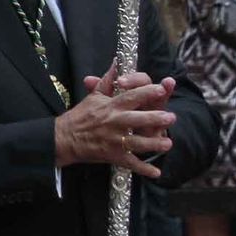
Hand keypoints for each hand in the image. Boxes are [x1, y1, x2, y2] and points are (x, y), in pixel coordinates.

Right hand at [55, 62, 178, 176]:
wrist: (64, 138)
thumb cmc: (80, 116)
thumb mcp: (94, 96)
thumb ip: (107, 80)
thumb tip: (116, 62)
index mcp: (111, 107)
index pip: (131, 97)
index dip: (147, 92)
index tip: (162, 88)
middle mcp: (115, 123)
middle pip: (138, 120)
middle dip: (156, 119)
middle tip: (171, 117)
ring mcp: (114, 141)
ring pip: (138, 143)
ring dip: (154, 144)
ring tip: (168, 143)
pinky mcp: (113, 156)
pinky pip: (130, 163)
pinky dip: (143, 169)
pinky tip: (156, 173)